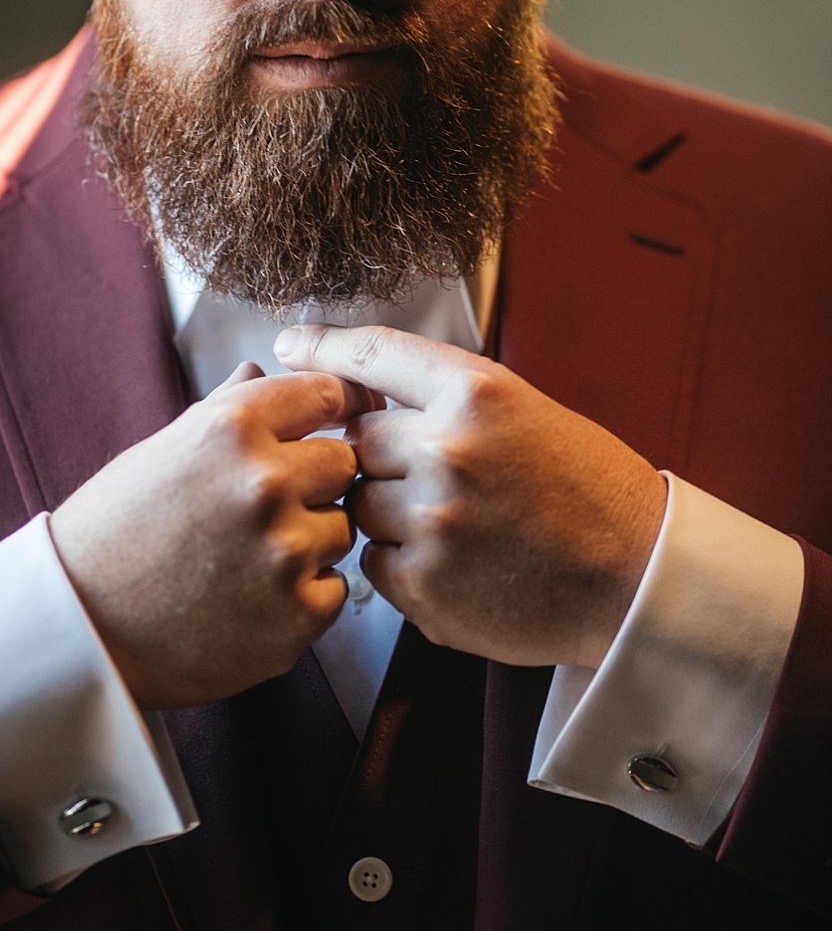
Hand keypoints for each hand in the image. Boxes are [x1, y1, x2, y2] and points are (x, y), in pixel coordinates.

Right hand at [48, 364, 376, 709]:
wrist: (81, 629)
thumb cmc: (108, 538)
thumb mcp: (156, 453)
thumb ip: (222, 412)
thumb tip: (260, 372)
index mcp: (228, 430)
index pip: (324, 394)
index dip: (329, 407)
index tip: (329, 420)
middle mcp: (264, 483)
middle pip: (343, 463)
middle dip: (313, 481)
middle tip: (261, 508)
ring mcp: (286, 551)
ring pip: (341, 528)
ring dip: (308, 540)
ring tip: (244, 557)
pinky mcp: (300, 614)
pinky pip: (333, 588)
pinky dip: (301, 595)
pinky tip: (247, 597)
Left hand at [274, 324, 666, 667]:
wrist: (639, 581)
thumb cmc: (584, 490)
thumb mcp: (522, 411)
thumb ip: (441, 398)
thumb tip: (351, 389)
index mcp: (477, 394)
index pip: (373, 354)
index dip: (322, 347)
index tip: (291, 345)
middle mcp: (447, 451)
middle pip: (356, 443)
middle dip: (378, 461)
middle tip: (430, 481)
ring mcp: (432, 522)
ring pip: (358, 504)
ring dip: (386, 514)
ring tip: (452, 525)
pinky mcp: (423, 586)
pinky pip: (373, 562)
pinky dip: (400, 563)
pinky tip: (454, 562)